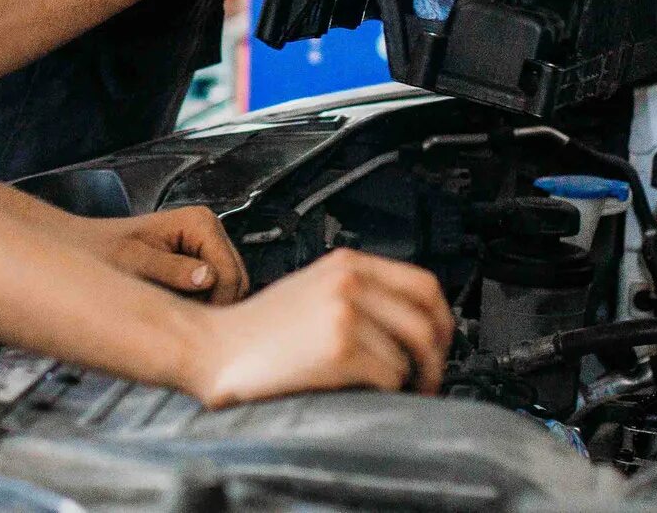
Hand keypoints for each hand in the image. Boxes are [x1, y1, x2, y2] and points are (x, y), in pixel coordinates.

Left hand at [70, 207, 250, 304]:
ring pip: (229, 291)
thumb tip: (207, 278)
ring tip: (175, 312)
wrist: (85, 249)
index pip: (230, 275)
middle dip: (214, 306)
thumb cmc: (103, 251)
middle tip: (182, 320)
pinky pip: (216, 292)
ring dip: (207, 307)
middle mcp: (209, 231)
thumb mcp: (133, 262)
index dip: (216, 304)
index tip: (192, 322)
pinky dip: (201, 305)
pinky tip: (177, 308)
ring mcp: (208, 247)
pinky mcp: (201, 262)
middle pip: (236, 283)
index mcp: (200, 223)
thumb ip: (170, 270)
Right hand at [178, 249, 453, 407]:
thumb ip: (360, 292)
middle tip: (427, 378)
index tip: (440, 342)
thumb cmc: (259, 329)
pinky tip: (358, 390)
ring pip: (408, 356)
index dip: (442, 319)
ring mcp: (346, 314)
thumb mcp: (314, 288)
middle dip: (435, 359)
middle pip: (428, 322)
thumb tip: (413, 323)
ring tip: (389, 390)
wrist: (214, 348)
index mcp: (347, 263)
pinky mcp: (340, 349)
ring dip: (403, 380)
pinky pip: (388, 378)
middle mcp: (350, 283)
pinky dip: (379, 392)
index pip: (424, 284)